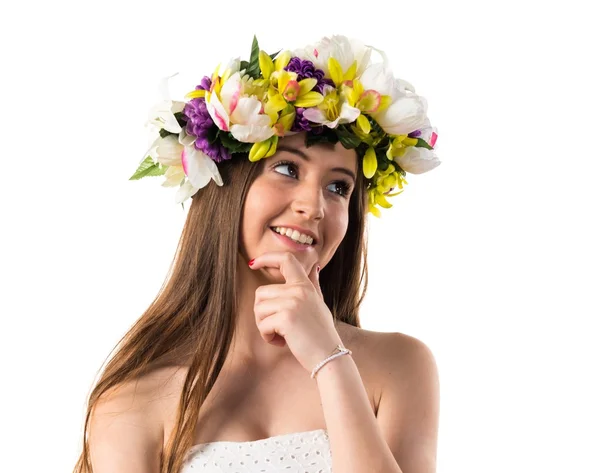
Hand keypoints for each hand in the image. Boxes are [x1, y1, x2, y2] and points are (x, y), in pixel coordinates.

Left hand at [249, 251, 342, 373]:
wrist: (330, 357)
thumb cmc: (322, 334)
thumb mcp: (320, 304)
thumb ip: (313, 284)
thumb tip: (315, 267)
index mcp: (305, 286)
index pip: (286, 259)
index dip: (267, 257)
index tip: (253, 263)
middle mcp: (299, 290)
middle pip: (261, 292)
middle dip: (262, 313)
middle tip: (276, 327)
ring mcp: (293, 303)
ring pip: (259, 309)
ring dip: (264, 326)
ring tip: (281, 335)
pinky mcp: (286, 318)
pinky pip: (263, 325)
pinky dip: (268, 337)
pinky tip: (281, 342)